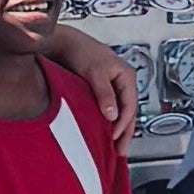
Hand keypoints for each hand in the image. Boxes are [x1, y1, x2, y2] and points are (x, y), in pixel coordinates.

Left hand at [40, 22, 140, 144]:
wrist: (62, 42)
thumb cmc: (80, 51)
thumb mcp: (94, 73)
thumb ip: (104, 94)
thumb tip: (113, 115)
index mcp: (126, 76)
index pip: (130, 106)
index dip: (123, 124)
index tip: (114, 138)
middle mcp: (122, 81)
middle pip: (128, 112)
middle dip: (125, 132)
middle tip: (120, 151)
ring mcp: (112, 86)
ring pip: (119, 112)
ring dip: (117, 129)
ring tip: (113, 147)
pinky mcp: (100, 89)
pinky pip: (108, 109)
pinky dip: (107, 121)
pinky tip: (102, 131)